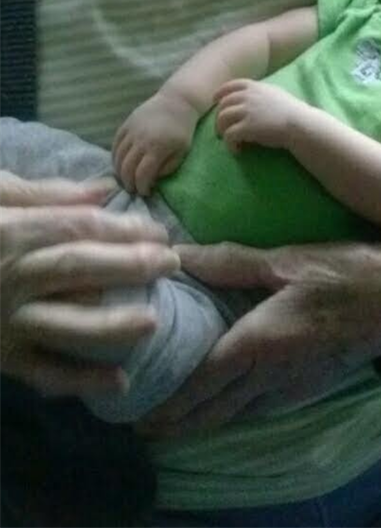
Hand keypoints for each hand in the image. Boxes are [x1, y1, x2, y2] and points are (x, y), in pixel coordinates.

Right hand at [0, 170, 179, 396]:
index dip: (122, 228)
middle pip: (79, 269)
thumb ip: (48, 194)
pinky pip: (43, 373)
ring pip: (65, 325)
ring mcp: (7, 321)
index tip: (158, 229)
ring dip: (111, 325)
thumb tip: (104, 189)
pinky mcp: (1, 357)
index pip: (77, 228)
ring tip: (153, 321)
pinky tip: (119, 382)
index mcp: (12, 233)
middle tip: (171, 262)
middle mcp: (12, 278)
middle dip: (130, 265)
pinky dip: (80, 382)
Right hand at [113, 93, 198, 194]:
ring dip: (119, 171)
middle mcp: (141, 139)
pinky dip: (115, 157)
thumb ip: (167, 168)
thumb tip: (152, 180)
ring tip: (125, 178)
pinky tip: (119, 164)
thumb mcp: (182, 152)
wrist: (177, 101)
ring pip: (118, 157)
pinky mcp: (127, 123)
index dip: (141, 187)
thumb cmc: (183, 129)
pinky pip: (115, 144)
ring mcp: (132, 130)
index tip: (145, 193)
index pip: (142, 175)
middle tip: (133, 189)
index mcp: (157, 148)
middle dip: (128, 183)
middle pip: (127, 168)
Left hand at [137, 238, 380, 435]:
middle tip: (142, 429)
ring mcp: (293, 386)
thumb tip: (179, 254)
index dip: (170, 401)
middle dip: (177, 423)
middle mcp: (272, 375)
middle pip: (215, 410)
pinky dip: (233, 412)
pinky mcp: (309, 386)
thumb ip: (232, 261)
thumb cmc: (346, 272)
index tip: (139, 413)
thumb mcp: (287, 259)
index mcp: (261, 342)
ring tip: (171, 423)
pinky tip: (223, 405)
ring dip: (203, 421)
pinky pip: (260, 408)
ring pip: (237, 413)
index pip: (203, 381)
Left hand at [215, 79, 302, 151]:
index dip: (220, 93)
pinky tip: (237, 150)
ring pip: (222, 119)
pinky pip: (229, 135)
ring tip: (227, 140)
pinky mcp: (246, 128)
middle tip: (220, 129)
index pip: (230, 86)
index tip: (215, 101)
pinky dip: (229, 144)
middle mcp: (247, 96)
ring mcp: (246, 111)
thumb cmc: (292, 111)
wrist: (299, 124)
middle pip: (223, 104)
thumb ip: (261, 93)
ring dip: (221, 131)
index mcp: (254, 87)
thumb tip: (252, 96)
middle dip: (219, 117)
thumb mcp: (275, 93)